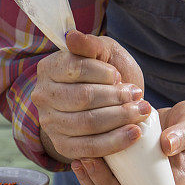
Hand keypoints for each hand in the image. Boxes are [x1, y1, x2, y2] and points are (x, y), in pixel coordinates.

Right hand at [31, 30, 150, 164]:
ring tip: (142, 111)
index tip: (120, 77)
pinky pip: (89, 148)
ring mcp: (51, 124)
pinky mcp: (63, 146)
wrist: (108, 104)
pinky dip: (115, 141)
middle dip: (116, 97)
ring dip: (120, 117)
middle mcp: (43, 96)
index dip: (103, 73)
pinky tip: (134, 134)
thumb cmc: (107, 75)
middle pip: (83, 97)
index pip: (76, 68)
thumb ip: (92, 45)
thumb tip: (71, 36)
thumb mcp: (104, 53)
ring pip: (88, 123)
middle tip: (138, 96)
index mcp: (49, 68)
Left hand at [74, 100, 184, 184]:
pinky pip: (106, 174)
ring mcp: (136, 178)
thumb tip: (168, 144)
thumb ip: (184, 135)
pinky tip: (79, 155)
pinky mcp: (126, 166)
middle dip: (100, 184)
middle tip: (88, 161)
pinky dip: (92, 169)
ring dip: (91, 179)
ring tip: (80, 160)